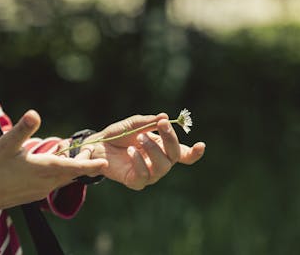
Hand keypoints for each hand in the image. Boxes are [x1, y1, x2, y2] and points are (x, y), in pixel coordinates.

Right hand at [0, 110, 107, 211]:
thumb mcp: (5, 144)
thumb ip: (22, 129)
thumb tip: (34, 114)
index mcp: (44, 169)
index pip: (75, 168)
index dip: (91, 165)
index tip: (105, 163)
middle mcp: (47, 182)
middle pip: (73, 173)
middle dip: (83, 162)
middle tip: (88, 148)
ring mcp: (41, 191)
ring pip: (64, 178)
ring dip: (71, 167)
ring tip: (72, 153)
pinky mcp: (35, 194)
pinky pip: (54, 182)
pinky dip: (59, 172)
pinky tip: (52, 162)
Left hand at [82, 113, 204, 189]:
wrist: (97, 144)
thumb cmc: (118, 134)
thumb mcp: (133, 124)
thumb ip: (148, 122)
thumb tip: (164, 117)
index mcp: (162, 148)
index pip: (183, 154)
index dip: (194, 153)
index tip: (201, 145)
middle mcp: (159, 162)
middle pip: (174, 155)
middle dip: (170, 139)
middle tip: (162, 124)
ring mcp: (148, 173)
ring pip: (162, 167)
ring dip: (154, 150)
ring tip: (140, 137)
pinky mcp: (135, 181)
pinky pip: (143, 176)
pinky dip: (139, 162)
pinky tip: (130, 151)